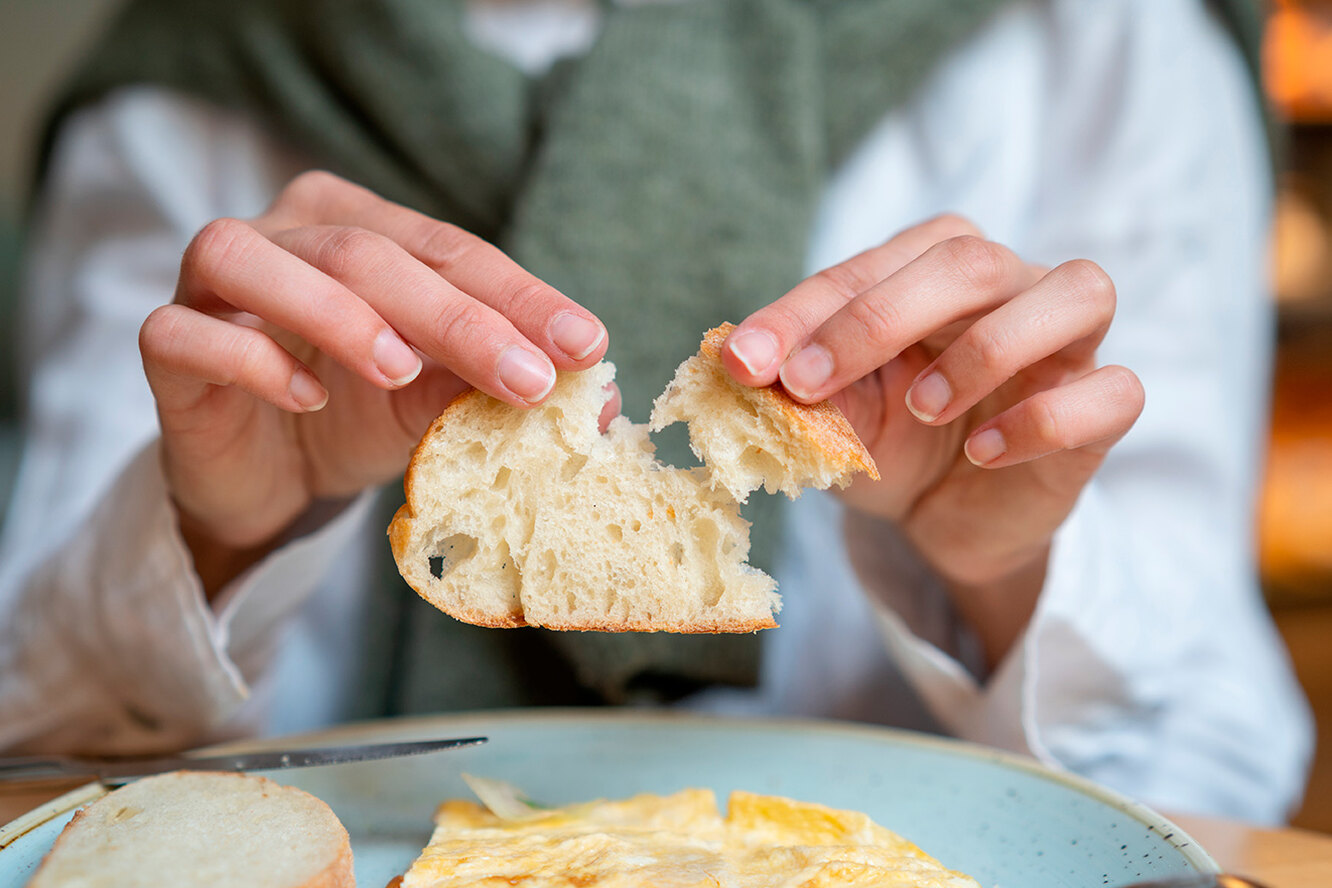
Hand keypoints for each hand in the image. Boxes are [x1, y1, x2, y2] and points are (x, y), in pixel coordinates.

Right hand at [139, 171, 607, 594]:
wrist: (267, 478)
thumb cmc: (357, 416)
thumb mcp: (436, 399)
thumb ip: (494, 384)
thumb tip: (598, 398)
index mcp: (361, 226)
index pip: (449, 249)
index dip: (519, 296)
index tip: (585, 346)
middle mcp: (285, 232)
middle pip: (366, 252)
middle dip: (454, 316)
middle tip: (524, 378)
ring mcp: (212, 283)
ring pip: (254, 260)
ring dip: (337, 312)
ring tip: (400, 370)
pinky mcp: (167, 345)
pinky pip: (187, 334)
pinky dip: (250, 359)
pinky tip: (307, 399)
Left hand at [722, 215, 1143, 661]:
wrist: (946, 517)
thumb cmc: (890, 443)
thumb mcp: (832, 417)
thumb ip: (797, 386)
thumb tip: (737, 363)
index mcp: (934, 267)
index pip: (870, 266)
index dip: (802, 312)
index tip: (743, 363)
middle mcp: (1011, 285)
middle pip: (970, 260)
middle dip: (877, 317)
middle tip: (807, 383)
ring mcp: (1069, 343)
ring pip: (1075, 293)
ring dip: (986, 348)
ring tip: (921, 406)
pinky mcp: (1103, 408)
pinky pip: (1111, 391)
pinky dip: (1044, 419)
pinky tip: (983, 454)